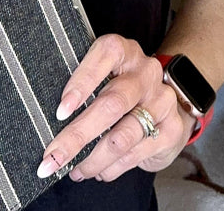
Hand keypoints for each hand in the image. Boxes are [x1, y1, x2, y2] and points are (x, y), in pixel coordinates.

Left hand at [37, 34, 191, 183]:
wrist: (170, 105)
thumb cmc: (122, 89)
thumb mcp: (105, 77)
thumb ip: (84, 86)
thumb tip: (52, 119)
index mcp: (125, 51)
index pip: (106, 55)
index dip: (82, 82)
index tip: (60, 111)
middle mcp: (146, 72)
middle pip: (112, 104)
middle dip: (78, 135)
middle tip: (53, 157)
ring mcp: (162, 100)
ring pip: (122, 136)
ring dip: (93, 159)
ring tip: (75, 170)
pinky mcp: (171, 128)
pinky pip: (135, 154)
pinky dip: (111, 168)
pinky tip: (99, 172)